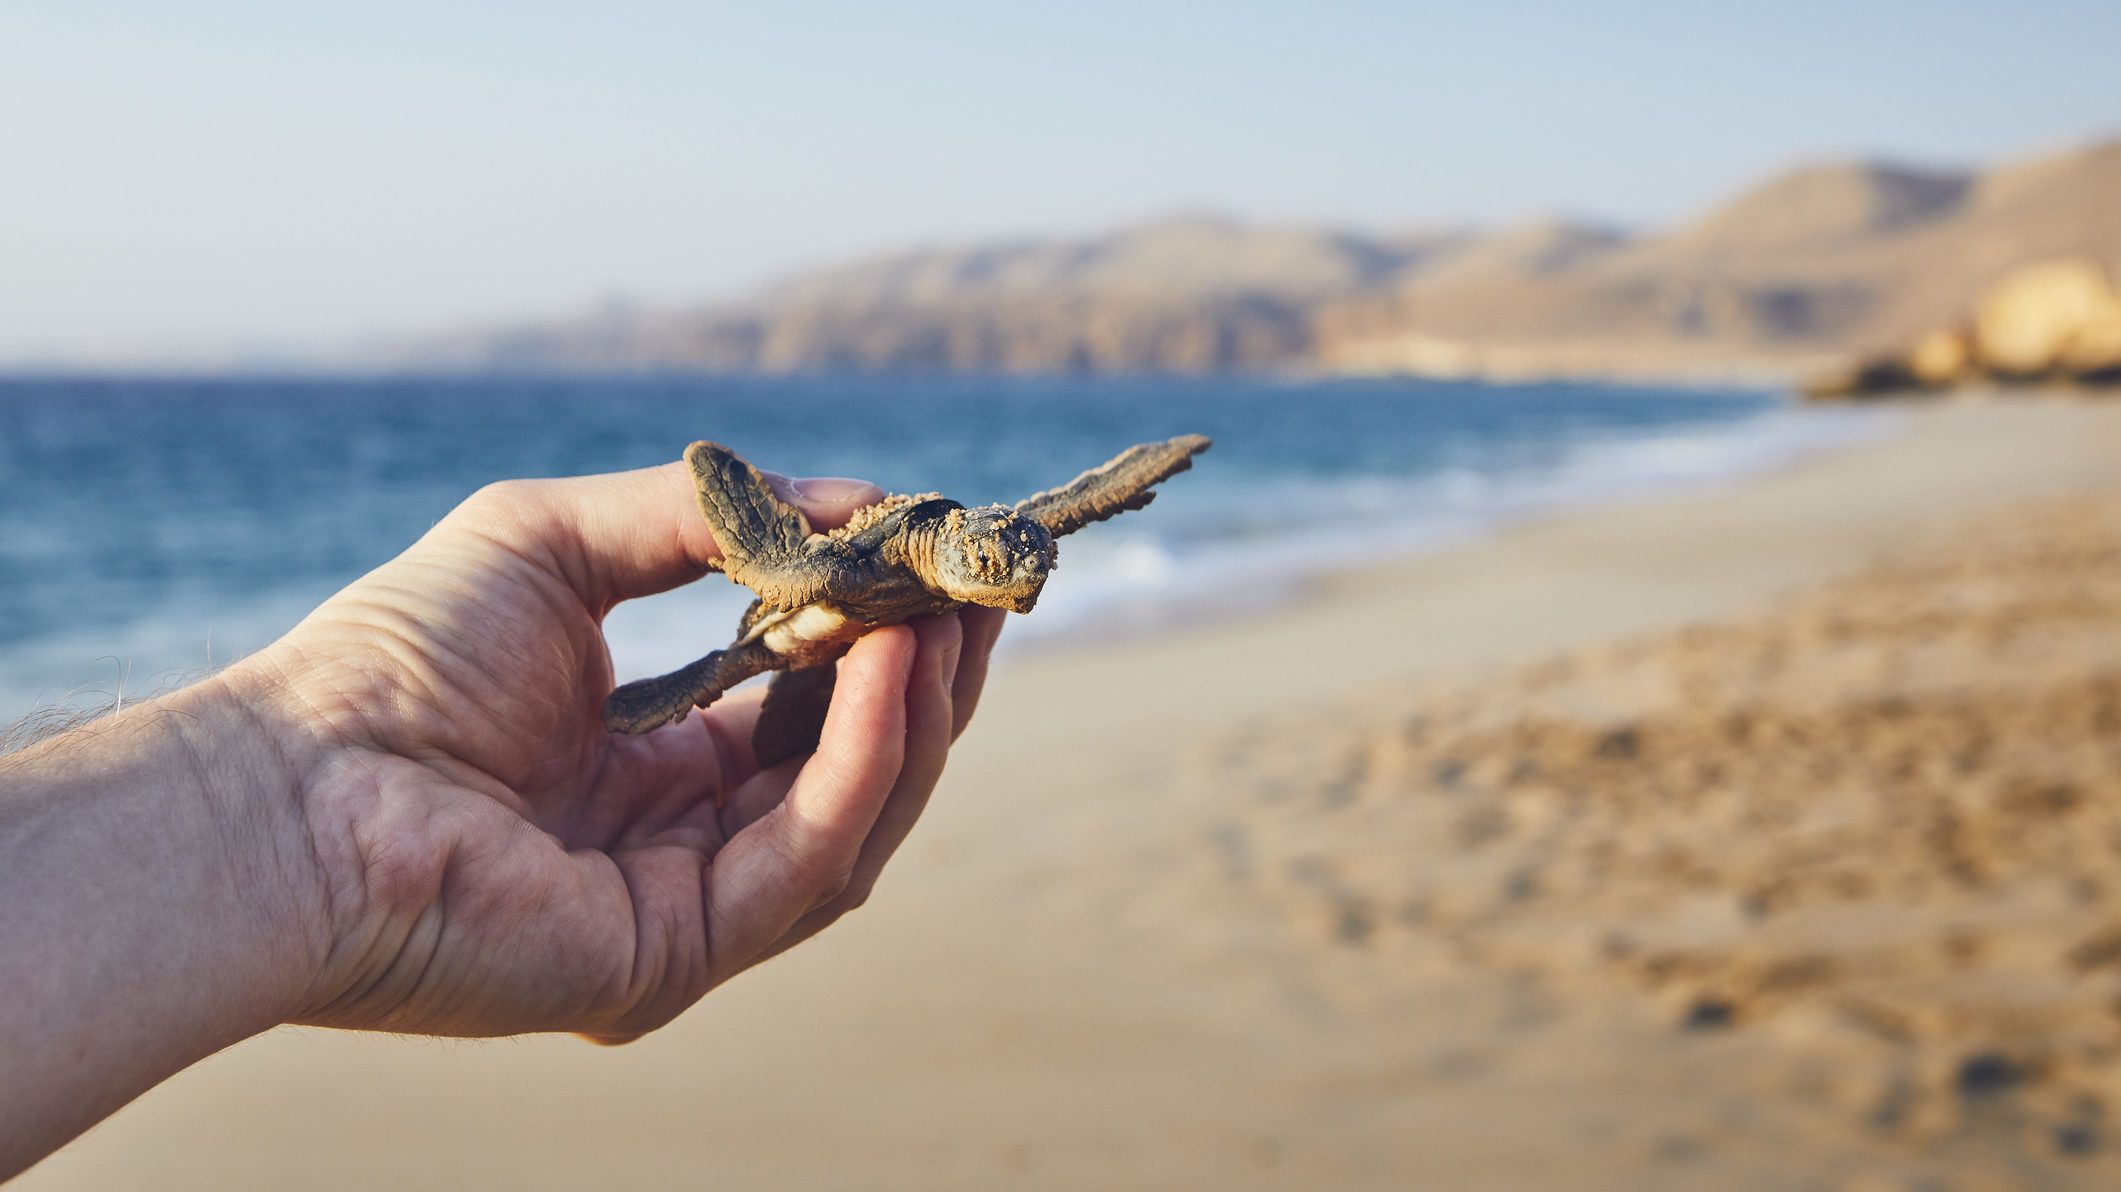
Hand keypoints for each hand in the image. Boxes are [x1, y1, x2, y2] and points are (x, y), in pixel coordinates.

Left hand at [239, 462, 1005, 1039]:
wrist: (284, 788)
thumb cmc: (391, 662)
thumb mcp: (558, 540)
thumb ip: (704, 518)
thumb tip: (856, 499)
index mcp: (653, 764)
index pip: (808, 707)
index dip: (882, 632)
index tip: (944, 556)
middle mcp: (681, 845)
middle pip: (854, 769)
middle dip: (927, 675)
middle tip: (982, 585)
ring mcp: (684, 912)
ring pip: (855, 820)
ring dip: (914, 713)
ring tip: (944, 615)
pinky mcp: (676, 959)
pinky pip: (807, 860)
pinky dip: (862, 759)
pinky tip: (884, 665)